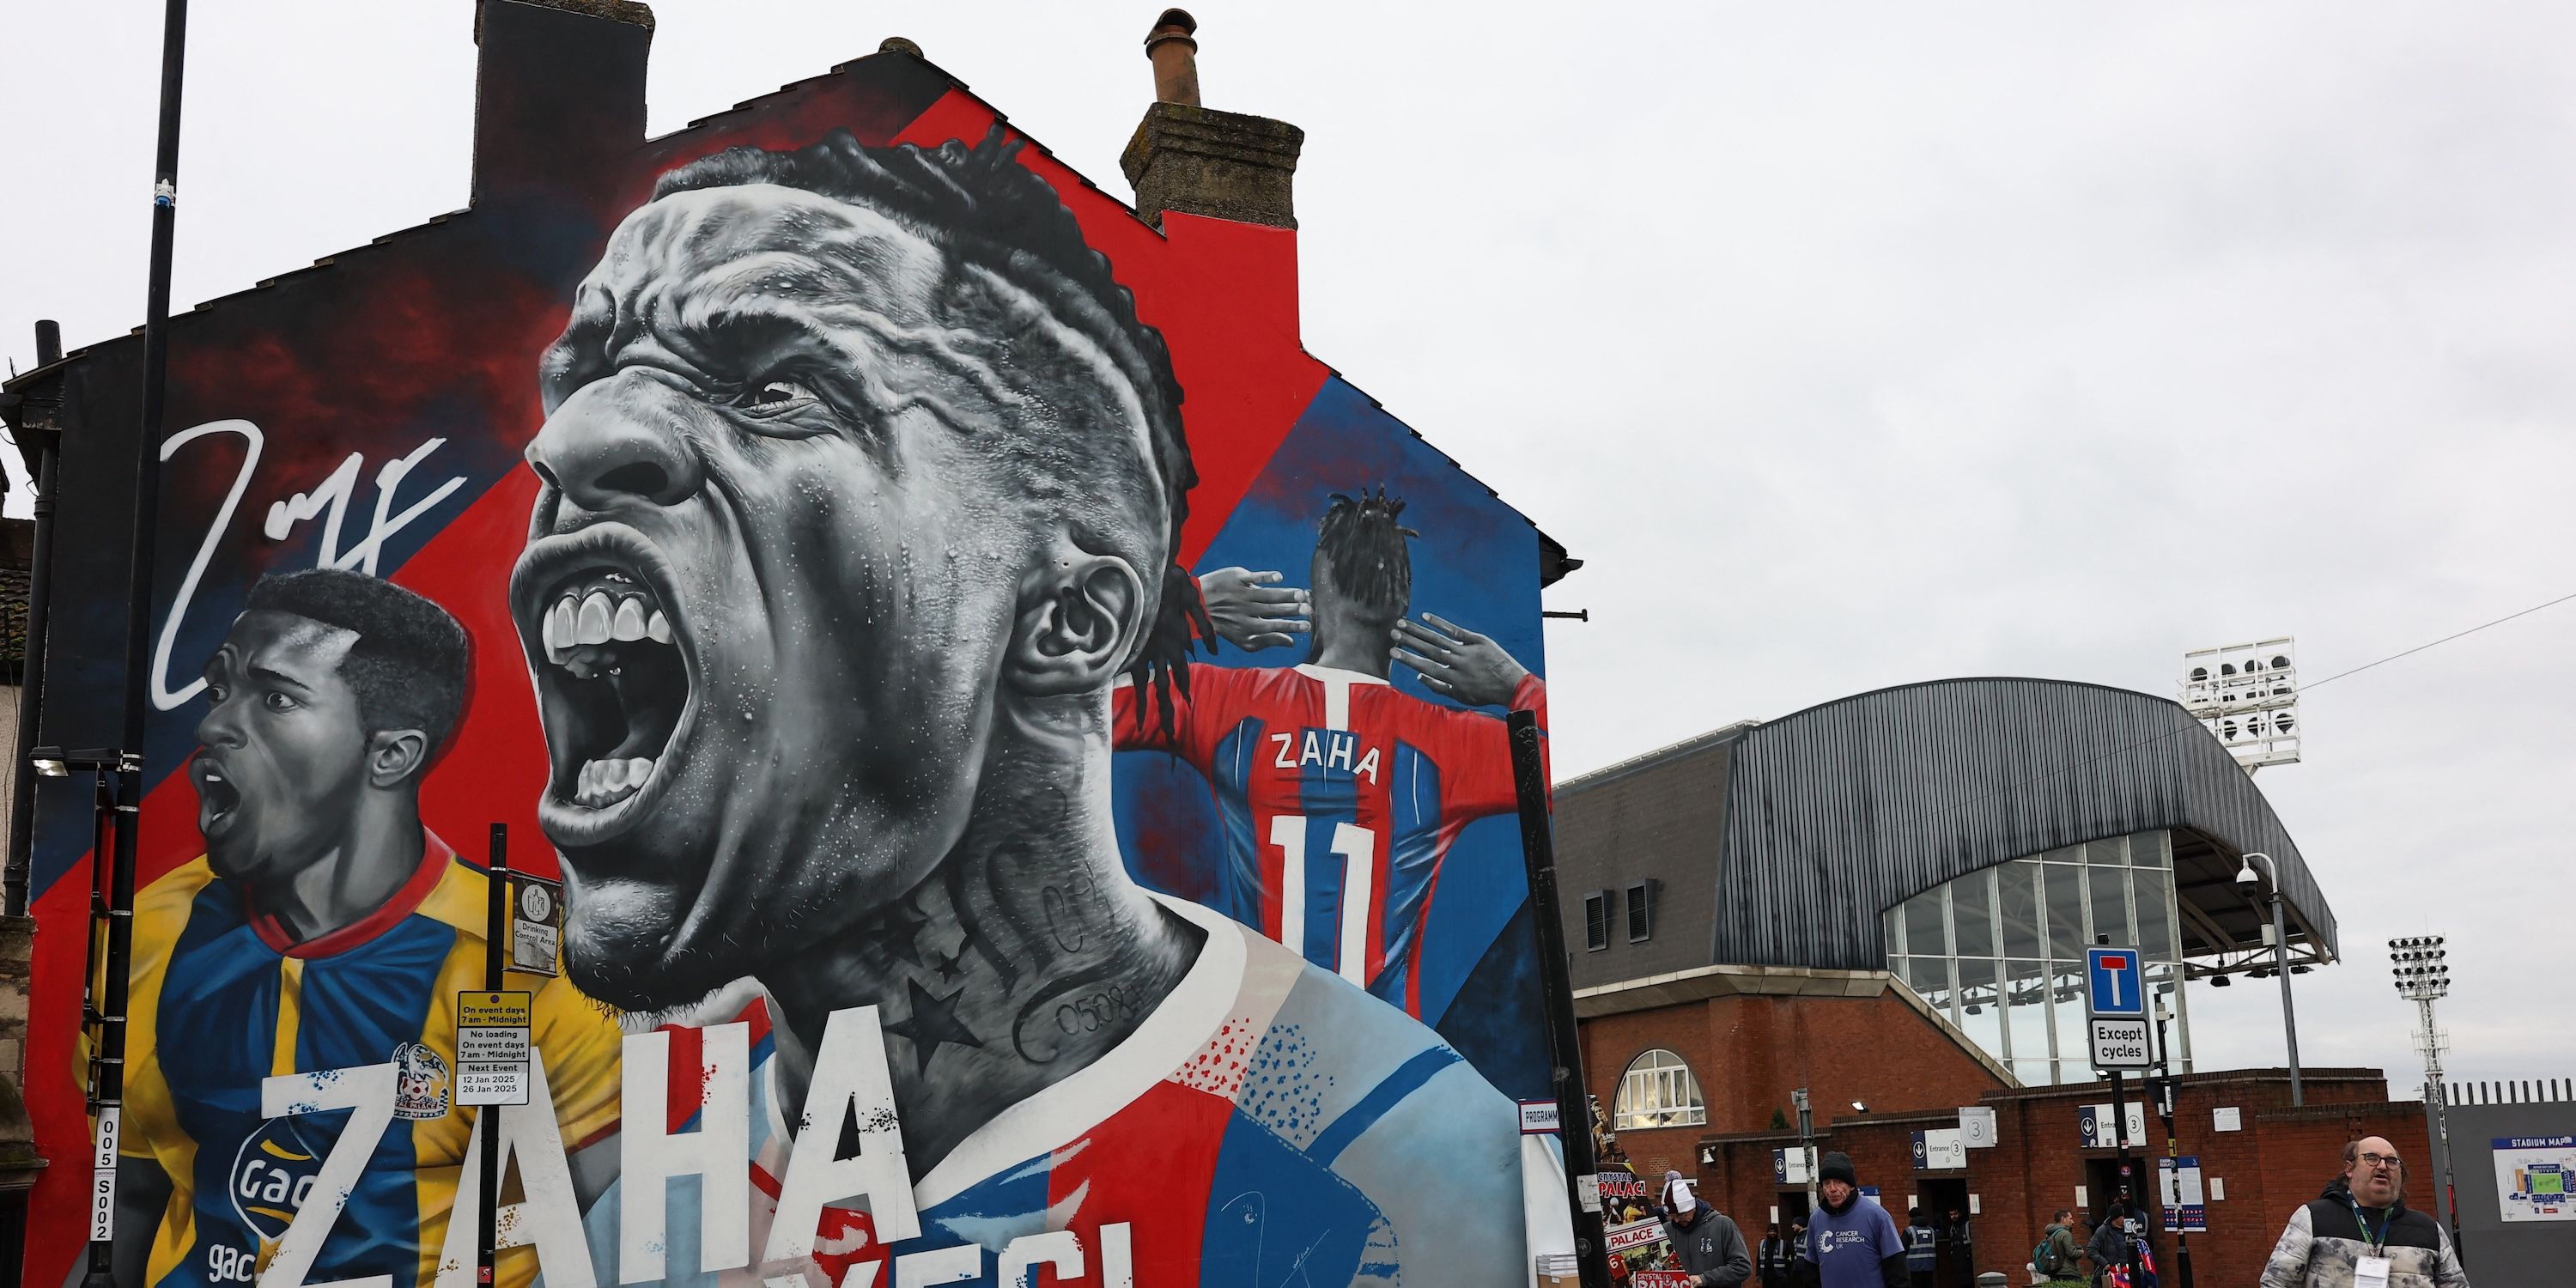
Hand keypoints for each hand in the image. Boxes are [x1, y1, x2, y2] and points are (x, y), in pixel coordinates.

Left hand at [1197, 567, 1308, 650]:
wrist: (1199, 604)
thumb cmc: (1227, 625)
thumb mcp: (1245, 640)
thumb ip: (1268, 641)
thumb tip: (1291, 642)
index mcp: (1249, 626)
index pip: (1274, 626)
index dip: (1291, 626)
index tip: (1307, 625)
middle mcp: (1246, 610)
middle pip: (1273, 609)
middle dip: (1292, 609)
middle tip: (1309, 608)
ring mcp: (1242, 593)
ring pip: (1267, 594)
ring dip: (1285, 594)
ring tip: (1302, 594)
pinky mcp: (1237, 578)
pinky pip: (1253, 577)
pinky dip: (1266, 577)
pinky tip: (1279, 577)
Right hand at [1392, 613, 1530, 706]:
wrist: (1512, 684)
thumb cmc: (1484, 693)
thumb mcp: (1461, 697)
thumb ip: (1439, 687)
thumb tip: (1420, 676)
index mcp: (1452, 678)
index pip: (1425, 666)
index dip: (1408, 659)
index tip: (1393, 652)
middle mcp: (1457, 663)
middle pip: (1429, 649)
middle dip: (1409, 641)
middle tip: (1393, 633)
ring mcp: (1467, 650)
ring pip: (1439, 638)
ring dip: (1419, 630)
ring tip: (1403, 623)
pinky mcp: (1476, 640)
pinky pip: (1455, 630)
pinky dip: (1440, 623)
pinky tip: (1425, 616)